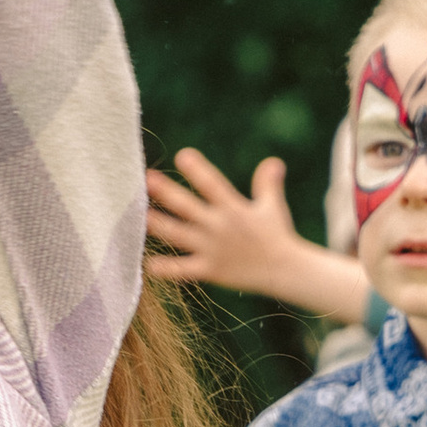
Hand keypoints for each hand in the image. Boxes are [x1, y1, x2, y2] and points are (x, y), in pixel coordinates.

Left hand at [145, 149, 371, 324]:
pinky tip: (149, 264)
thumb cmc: (276, 236)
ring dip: (160, 226)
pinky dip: (168, 269)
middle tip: (148, 179)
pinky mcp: (210, 270)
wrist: (284, 271)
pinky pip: (185, 270)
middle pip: (188, 207)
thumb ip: (267, 184)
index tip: (183, 156)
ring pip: (180, 236)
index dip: (198, 170)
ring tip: (142, 216)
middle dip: (168, 193)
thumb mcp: (272, 206)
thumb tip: (274, 161)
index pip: (213, 185)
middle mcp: (220, 227)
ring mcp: (213, 249)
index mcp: (233, 208)